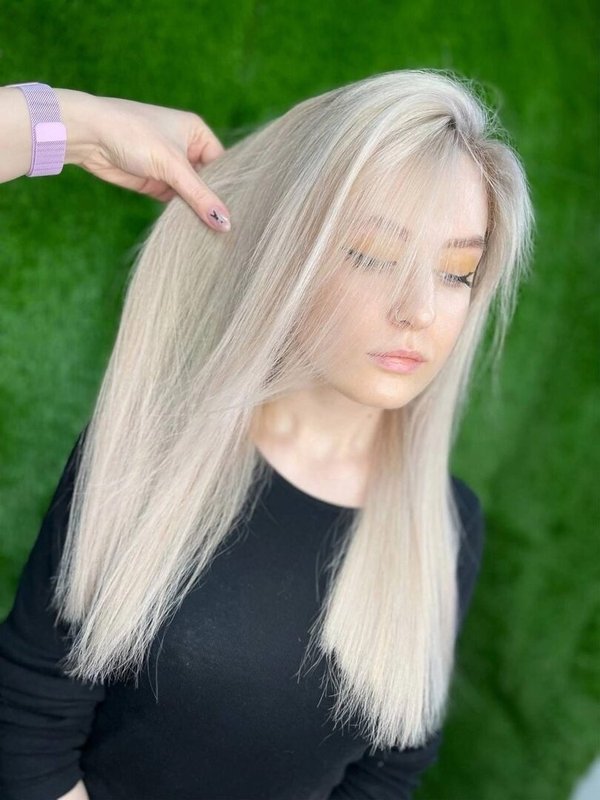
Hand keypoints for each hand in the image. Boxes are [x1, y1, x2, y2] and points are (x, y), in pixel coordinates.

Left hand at [57, 89, 230, 230]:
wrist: (89, 136)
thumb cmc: (132, 134)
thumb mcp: (172, 165)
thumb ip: (199, 196)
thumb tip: (225, 223)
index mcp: (196, 133)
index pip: (223, 166)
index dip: (229, 189)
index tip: (237, 215)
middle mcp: (186, 149)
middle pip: (208, 182)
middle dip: (212, 203)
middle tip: (228, 230)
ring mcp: (170, 167)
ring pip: (191, 195)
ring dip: (196, 211)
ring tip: (214, 234)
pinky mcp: (155, 183)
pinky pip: (175, 202)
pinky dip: (181, 214)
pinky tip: (192, 230)